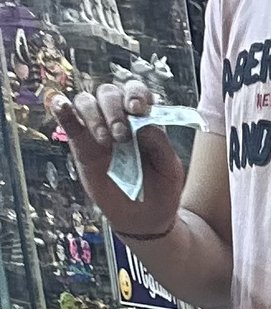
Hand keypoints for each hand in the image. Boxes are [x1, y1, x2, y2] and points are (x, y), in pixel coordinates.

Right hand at [58, 80, 185, 235]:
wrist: (145, 218)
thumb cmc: (161, 189)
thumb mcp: (170, 168)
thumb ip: (160, 142)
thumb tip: (141, 122)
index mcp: (143, 118)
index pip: (134, 91)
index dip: (134, 93)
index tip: (137, 110)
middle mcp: (118, 118)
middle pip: (108, 93)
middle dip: (114, 110)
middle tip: (122, 137)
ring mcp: (97, 129)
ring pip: (86, 102)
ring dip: (93, 115)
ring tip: (105, 141)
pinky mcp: (80, 144)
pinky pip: (67, 119)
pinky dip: (61, 108)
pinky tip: (62, 107)